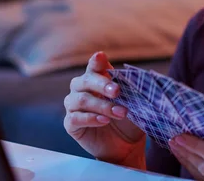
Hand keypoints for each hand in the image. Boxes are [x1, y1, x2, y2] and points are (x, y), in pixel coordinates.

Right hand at [63, 52, 145, 167]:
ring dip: (102, 106)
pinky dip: (91, 118)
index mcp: (97, 79)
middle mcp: (81, 89)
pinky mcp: (71, 124)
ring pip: (81, 100)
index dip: (96, 61)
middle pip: (85, 80)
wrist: (126, 146)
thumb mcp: (133, 102)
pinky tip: (104, 121)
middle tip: (117, 91)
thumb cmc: (129, 120)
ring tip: (120, 113)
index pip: (93, 66)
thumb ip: (128, 87)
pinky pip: (75, 118)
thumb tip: (130, 74)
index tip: (101, 57)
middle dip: (102, 84)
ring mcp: (74, 106)